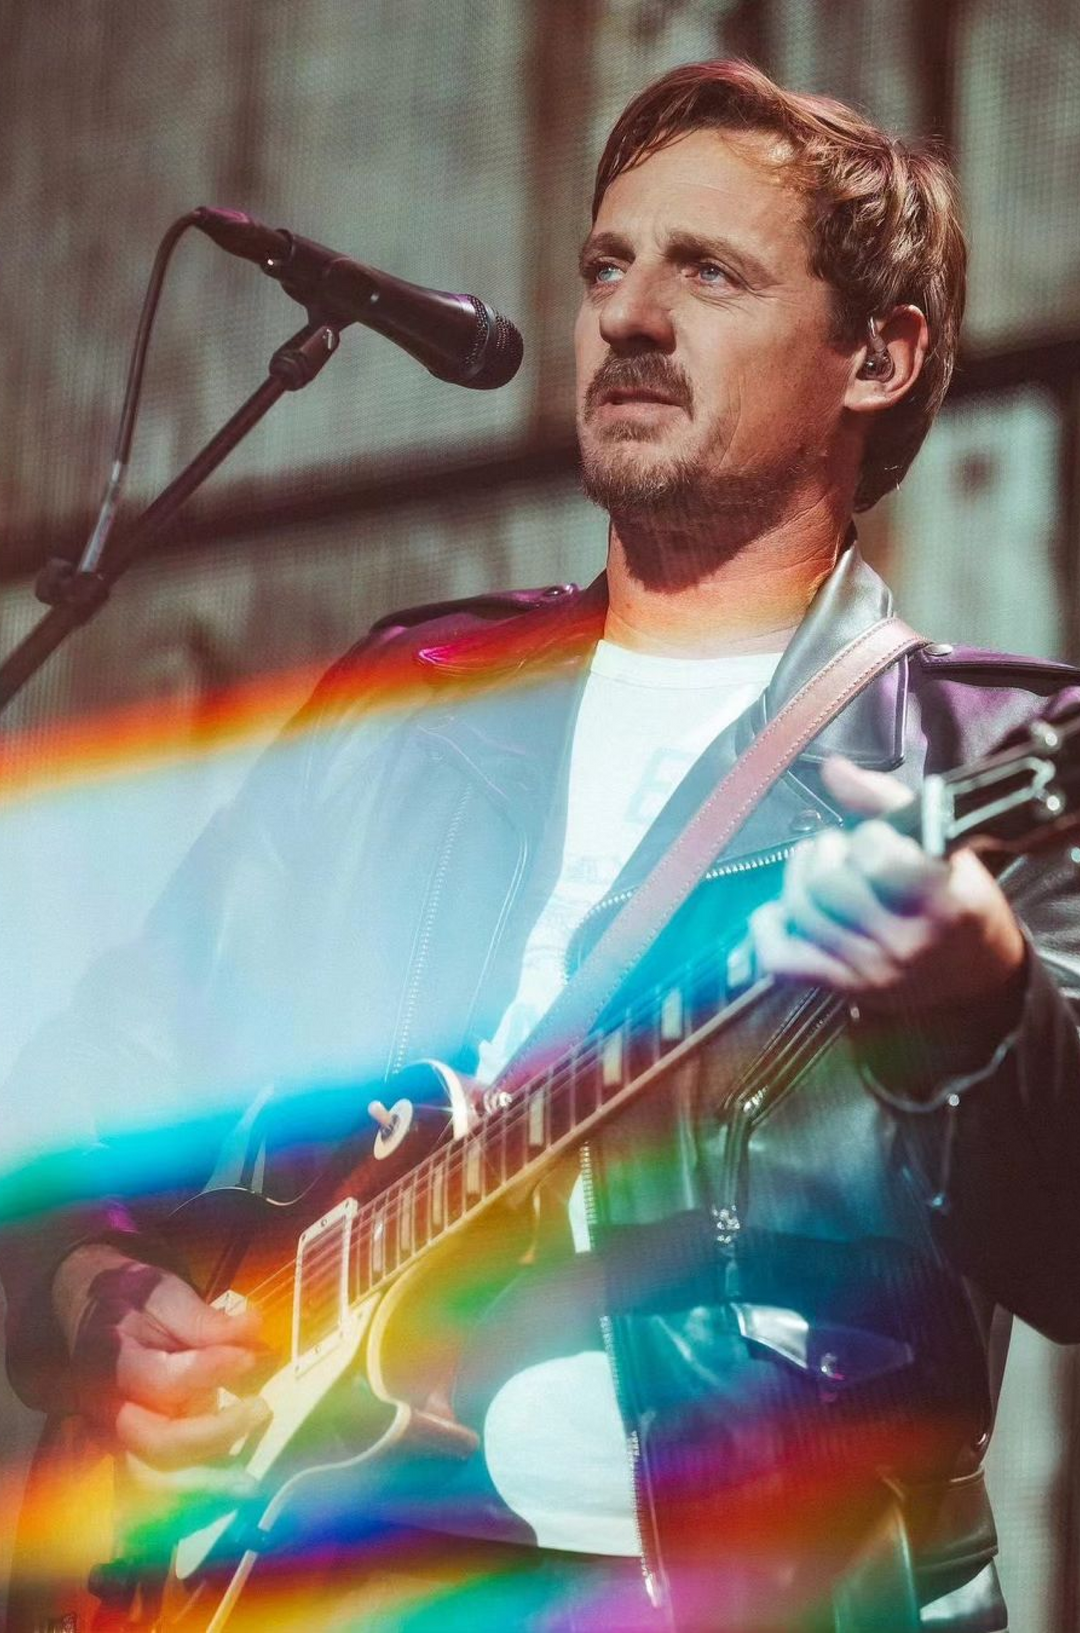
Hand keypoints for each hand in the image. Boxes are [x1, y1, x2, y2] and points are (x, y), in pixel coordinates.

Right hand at [52, 1242, 269, 1471]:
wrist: (92, 1316)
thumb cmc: (132, 1301)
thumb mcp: (163, 1294)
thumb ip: (203, 1319)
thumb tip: (252, 1327)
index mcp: (113, 1365)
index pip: (164, 1382)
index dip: (210, 1371)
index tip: (250, 1354)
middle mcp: (111, 1412)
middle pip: (158, 1443)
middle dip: (215, 1433)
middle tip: (260, 1408)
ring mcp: (120, 1438)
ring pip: (155, 1478)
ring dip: (204, 1481)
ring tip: (248, 1480)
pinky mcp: (135, 1451)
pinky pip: (162, 1480)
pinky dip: (195, 1486)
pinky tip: (232, 1482)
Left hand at [749, 755, 1026, 1014]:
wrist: (978, 978)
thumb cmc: (961, 902)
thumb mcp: (946, 848)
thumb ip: (887, 802)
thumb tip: (833, 769)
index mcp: (943, 906)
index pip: (879, 859)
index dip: (871, 836)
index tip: (881, 837)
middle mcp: (904, 944)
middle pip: (827, 883)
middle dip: (828, 852)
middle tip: (842, 850)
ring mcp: (870, 971)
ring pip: (800, 911)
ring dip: (799, 877)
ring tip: (818, 868)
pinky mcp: (842, 988)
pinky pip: (781, 960)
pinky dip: (768, 929)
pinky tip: (779, 910)